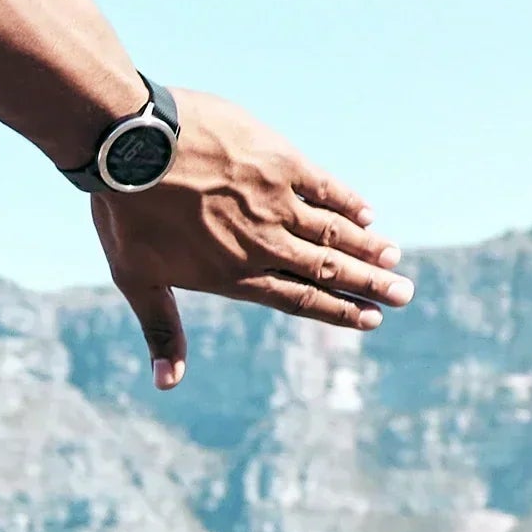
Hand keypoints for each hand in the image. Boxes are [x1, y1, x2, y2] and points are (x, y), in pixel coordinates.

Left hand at [93, 93, 405, 386]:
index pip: (299, 300)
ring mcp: (276, 201)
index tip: (373, 320)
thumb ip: (162, 329)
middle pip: (328, 270)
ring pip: (334, 232)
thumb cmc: (125, 215)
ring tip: (395, 260)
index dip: (339, 311)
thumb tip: (167, 385)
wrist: (131, 145)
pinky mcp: (281, 162)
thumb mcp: (135, 279)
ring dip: (368, 247)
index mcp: (234, 274)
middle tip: (405, 295)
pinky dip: (349, 203)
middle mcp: (264, 243)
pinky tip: (367, 215)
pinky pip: (326, 187)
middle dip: (369, 285)